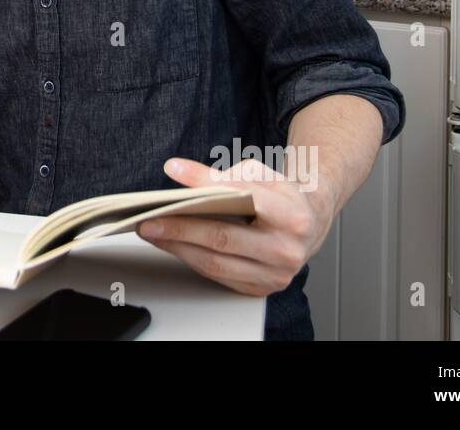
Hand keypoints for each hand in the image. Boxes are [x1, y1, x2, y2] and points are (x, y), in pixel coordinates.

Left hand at [135, 157, 333, 297]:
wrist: (310, 226)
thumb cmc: (281, 198)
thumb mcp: (263, 175)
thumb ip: (226, 173)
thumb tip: (180, 172)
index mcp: (292, 217)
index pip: (242, 198)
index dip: (205, 185)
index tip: (174, 173)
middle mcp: (286, 250)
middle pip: (223, 239)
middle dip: (180, 229)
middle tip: (149, 219)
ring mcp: (274, 275)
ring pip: (216, 263)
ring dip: (178, 247)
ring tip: (153, 232)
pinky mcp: (261, 288)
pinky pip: (218, 275)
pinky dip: (191, 259)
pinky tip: (173, 245)